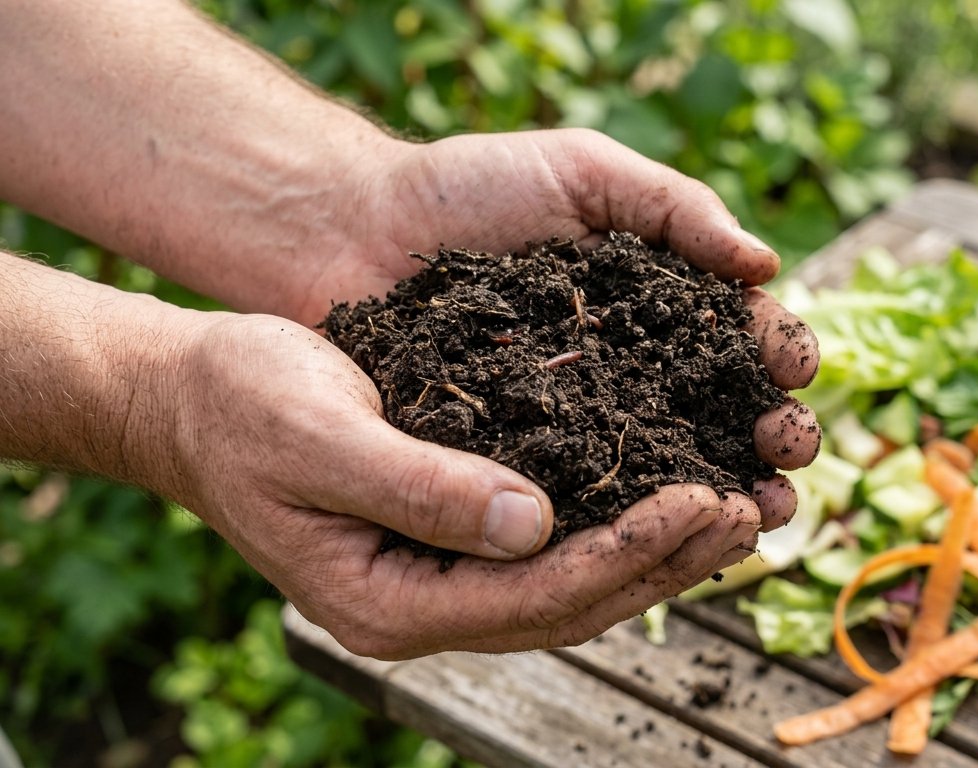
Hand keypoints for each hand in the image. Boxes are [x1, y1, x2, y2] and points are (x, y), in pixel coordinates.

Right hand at [166, 308, 816, 657]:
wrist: (195, 399)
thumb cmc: (242, 407)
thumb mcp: (321, 435)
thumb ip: (421, 487)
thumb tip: (534, 524)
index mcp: (390, 601)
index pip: (538, 595)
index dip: (629, 552)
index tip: (705, 499)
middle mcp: (428, 606)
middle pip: (575, 602)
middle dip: (667, 560)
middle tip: (749, 511)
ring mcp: (445, 580)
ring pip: (577, 583)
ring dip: (660, 550)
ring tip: (738, 507)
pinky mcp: (458, 539)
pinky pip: (558, 546)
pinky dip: (622, 522)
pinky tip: (672, 489)